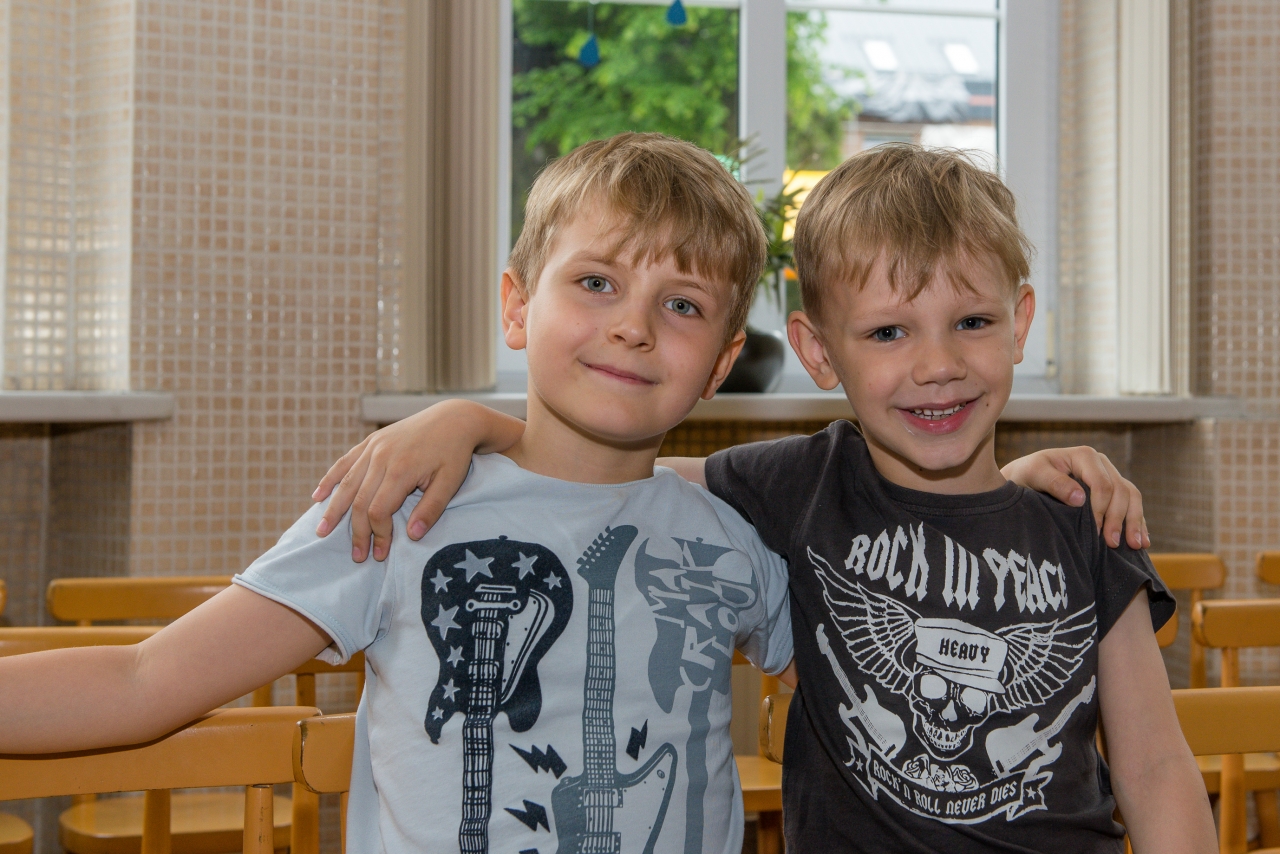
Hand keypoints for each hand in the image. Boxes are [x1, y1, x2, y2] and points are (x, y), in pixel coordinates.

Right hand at [312, 400, 524, 560]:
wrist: (454, 418)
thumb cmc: (454, 453)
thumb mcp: (451, 482)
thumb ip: (431, 509)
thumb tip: (412, 537)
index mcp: (401, 469)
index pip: (378, 510)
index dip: (377, 535)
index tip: (380, 554)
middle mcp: (382, 457)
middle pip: (359, 500)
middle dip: (356, 531)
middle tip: (356, 556)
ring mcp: (374, 447)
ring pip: (347, 482)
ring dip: (333, 509)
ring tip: (322, 531)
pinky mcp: (372, 441)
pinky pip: (345, 462)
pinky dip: (330, 479)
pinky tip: (318, 495)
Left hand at [1001, 447, 1148, 548]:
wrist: (1023, 479)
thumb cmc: (1026, 475)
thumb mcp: (1034, 474)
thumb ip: (1054, 483)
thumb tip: (1079, 498)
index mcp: (1084, 456)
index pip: (1102, 484)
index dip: (1102, 509)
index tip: (1096, 532)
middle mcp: (1101, 464)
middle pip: (1121, 491)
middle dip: (1119, 519)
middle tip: (1113, 543)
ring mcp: (1109, 476)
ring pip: (1131, 497)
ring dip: (1135, 522)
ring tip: (1136, 545)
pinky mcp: (1111, 491)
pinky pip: (1131, 504)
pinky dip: (1138, 522)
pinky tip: (1143, 540)